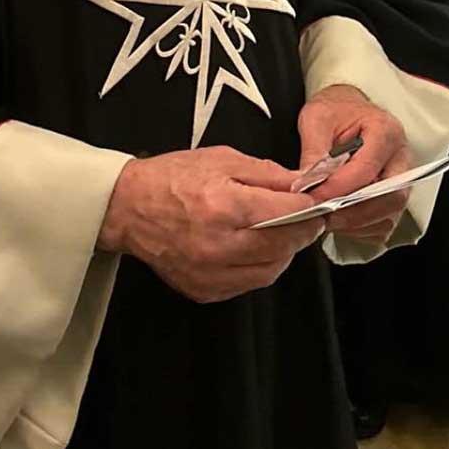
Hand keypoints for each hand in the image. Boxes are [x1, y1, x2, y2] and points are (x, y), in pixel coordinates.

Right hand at [97, 146, 327, 303]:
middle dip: (304, 230)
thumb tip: (303, 185)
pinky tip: (259, 249)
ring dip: (286, 252)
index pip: (286, 212)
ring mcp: (211, 274)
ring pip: (271, 270)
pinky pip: (249, 284)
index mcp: (224, 205)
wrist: (129, 208)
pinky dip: (262, 267)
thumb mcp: (222, 158)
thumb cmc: (174, 177)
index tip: (320, 201)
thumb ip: (266, 173)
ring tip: (286, 232)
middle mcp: (219, 245)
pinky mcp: (205, 290)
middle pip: (283, 245)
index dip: (310, 207)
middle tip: (311, 218)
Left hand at [297, 84, 410, 241]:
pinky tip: (339, 219)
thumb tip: (306, 183)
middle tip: (323, 215)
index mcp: (386, 130)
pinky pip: (384, 224)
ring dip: (356, 223)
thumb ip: (314, 150)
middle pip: (390, 197)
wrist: (346, 111)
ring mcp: (401, 179)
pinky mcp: (393, 197)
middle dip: (354, 212)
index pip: (368, 168)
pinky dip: (361, 229)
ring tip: (327, 218)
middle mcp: (401, 156)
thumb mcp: (317, 119)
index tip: (315, 196)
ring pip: (390, 214)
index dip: (340, 187)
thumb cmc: (336, 112)